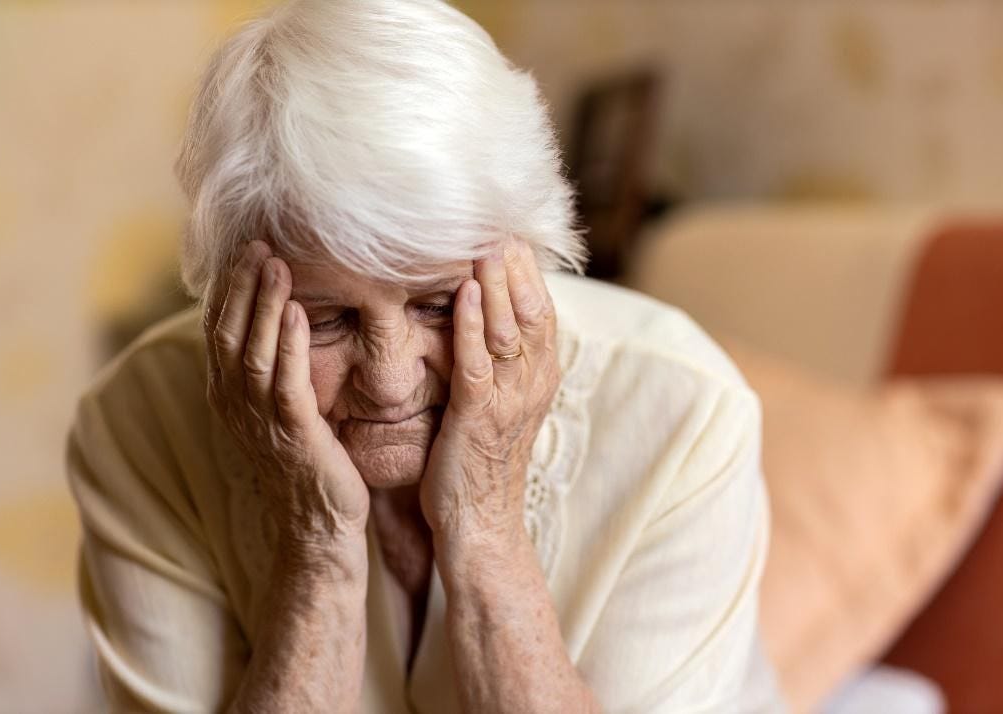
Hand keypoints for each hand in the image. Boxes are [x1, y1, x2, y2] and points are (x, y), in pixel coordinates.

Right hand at [205, 240, 368, 563]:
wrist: (318, 527)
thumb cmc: (308, 464)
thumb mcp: (282, 410)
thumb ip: (275, 370)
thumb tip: (282, 320)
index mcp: (230, 397)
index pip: (218, 331)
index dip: (228, 289)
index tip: (242, 249)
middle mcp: (236, 406)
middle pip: (228, 333)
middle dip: (241, 285)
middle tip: (255, 241)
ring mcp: (262, 421)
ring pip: (252, 351)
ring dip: (262, 303)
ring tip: (274, 262)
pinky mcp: (295, 434)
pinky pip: (286, 382)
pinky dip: (288, 344)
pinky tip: (295, 312)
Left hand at [419, 237, 560, 540]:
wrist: (482, 524)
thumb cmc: (482, 461)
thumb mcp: (501, 403)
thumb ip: (499, 360)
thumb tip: (482, 315)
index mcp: (539, 377)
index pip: (541, 311)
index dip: (528, 271)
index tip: (510, 231)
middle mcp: (532, 383)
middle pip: (530, 312)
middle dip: (515, 266)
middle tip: (498, 221)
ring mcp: (508, 400)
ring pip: (507, 330)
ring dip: (495, 284)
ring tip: (484, 242)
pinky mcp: (478, 416)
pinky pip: (477, 364)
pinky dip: (470, 327)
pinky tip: (462, 294)